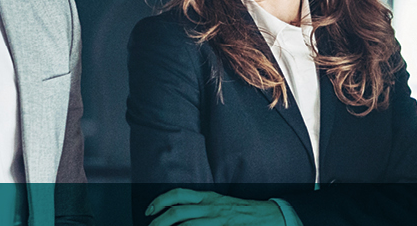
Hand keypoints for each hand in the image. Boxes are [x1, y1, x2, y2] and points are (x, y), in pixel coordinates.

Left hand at [145, 188, 285, 225]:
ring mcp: (216, 219)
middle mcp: (210, 207)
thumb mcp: (220, 203)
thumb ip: (201, 207)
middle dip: (159, 221)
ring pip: (185, 225)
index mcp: (208, 197)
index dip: (160, 201)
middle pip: (177, 211)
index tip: (148, 210)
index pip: (178, 194)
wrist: (268, 217)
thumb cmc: (243, 212)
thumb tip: (179, 215)